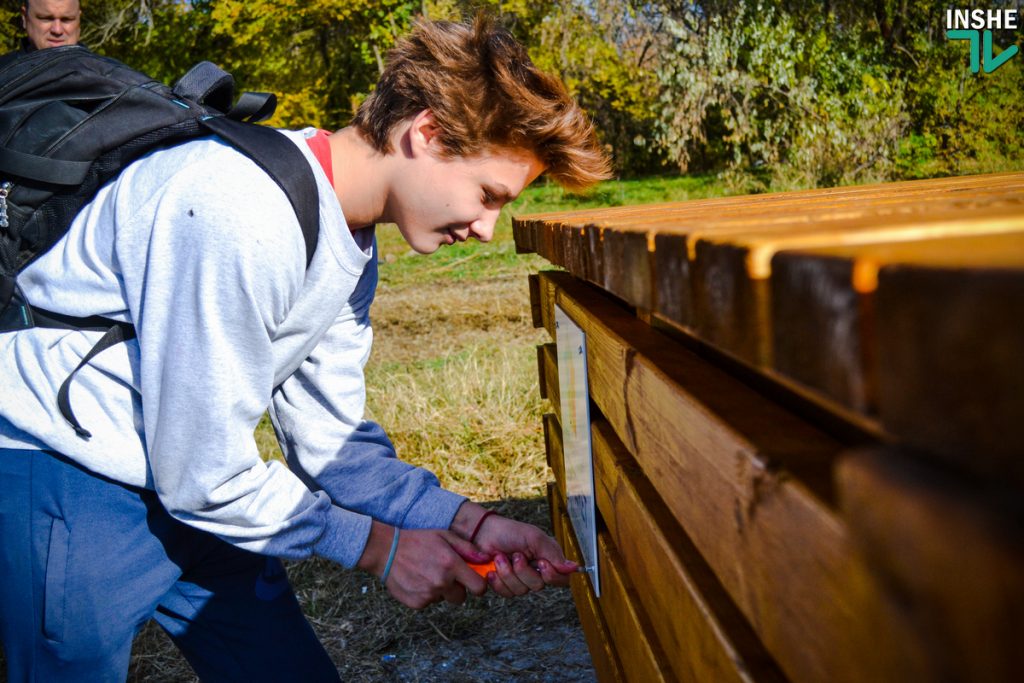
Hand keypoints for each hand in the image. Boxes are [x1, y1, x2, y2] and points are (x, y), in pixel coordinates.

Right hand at [358, 522, 488, 608]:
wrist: (386, 550)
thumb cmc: (418, 540)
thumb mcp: (445, 536)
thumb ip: (468, 549)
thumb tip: (487, 559)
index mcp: (451, 565)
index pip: (479, 587)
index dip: (478, 585)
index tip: (473, 580)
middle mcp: (442, 582)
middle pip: (461, 598)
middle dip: (457, 589)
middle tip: (445, 575)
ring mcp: (428, 594)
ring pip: (443, 599)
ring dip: (440, 590)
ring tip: (427, 573)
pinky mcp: (416, 603)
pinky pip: (428, 602)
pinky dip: (425, 594)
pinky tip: (417, 579)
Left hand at [452, 503, 578, 597]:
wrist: (483, 533)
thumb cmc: (510, 532)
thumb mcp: (534, 538)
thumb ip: (554, 555)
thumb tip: (574, 568)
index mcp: (548, 559)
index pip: (561, 579)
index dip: (552, 576)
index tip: (541, 563)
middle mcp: (536, 572)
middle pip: (538, 586)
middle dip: (523, 571)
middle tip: (515, 555)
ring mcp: (520, 580)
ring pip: (520, 591)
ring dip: (507, 573)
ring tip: (500, 557)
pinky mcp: (505, 585)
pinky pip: (506, 593)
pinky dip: (498, 581)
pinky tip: (493, 569)